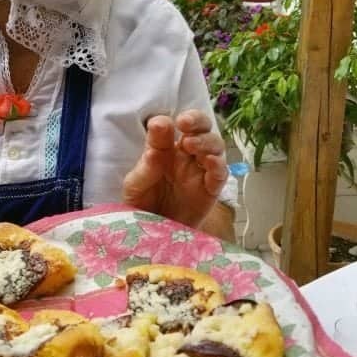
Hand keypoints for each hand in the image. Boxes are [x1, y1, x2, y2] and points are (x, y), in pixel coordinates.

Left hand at [122, 110, 228, 228]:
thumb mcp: (136, 186)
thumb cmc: (143, 206)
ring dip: (206, 141)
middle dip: (196, 120)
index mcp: (164, 150)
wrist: (153, 237)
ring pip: (215, 146)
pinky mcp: (211, 190)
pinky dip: (218, 165)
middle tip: (185, 122)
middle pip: (200, 129)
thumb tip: (156, 140)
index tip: (162, 124)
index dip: (168, 123)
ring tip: (190, 144)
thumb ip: (146, 165)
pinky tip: (209, 162)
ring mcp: (200, 172)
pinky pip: (220, 174)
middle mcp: (185, 156)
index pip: (170, 128)